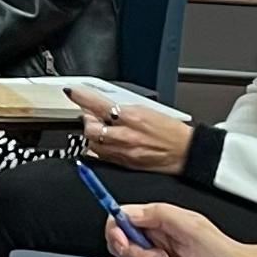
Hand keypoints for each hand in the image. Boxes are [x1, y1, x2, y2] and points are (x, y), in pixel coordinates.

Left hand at [71, 85, 194, 172]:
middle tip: (95, 116)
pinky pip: (101, 156)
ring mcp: (123, 152)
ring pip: (92, 143)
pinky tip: (109, 144)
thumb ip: (123, 108)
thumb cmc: (171, 132)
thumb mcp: (147, 110)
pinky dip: (100, 149)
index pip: (99, 104)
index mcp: (132, 117)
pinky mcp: (123, 164)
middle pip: (90, 127)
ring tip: (106, 131)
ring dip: (94, 136)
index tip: (72, 91)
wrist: (185, 152)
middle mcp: (125, 135)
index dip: (82, 97)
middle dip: (89, 120)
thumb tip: (103, 106)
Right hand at [108, 202, 256, 256]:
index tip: (125, 244)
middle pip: (121, 250)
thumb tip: (128, 213)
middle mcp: (152, 240)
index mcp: (155, 221)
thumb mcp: (190, 224)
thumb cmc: (220, 249)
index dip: (115, 234)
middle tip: (163, 256)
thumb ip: (157, 213)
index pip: (119, 222)